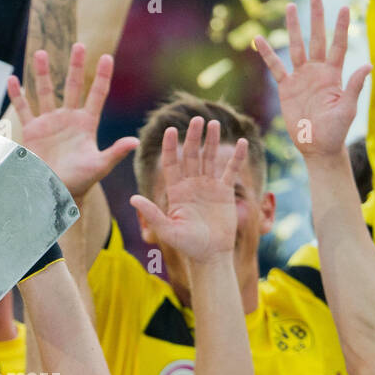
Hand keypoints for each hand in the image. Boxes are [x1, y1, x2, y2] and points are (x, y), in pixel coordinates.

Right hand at [7, 44, 138, 199]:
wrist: (56, 192)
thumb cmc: (81, 182)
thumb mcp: (100, 167)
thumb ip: (115, 152)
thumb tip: (135, 141)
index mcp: (87, 124)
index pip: (97, 95)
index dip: (102, 76)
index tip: (107, 57)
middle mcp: (68, 118)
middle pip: (72, 86)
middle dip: (75, 66)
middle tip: (79, 45)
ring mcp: (49, 123)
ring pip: (45, 92)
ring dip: (42, 73)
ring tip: (40, 53)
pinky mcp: (32, 131)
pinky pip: (24, 109)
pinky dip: (17, 95)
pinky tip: (13, 79)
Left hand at [129, 119, 247, 262]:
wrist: (210, 255)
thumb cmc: (187, 245)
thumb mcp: (167, 230)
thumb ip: (151, 213)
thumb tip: (133, 198)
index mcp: (176, 191)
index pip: (171, 163)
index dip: (171, 147)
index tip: (170, 130)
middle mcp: (191, 185)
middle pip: (192, 156)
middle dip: (193, 138)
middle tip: (196, 120)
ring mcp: (208, 187)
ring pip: (210, 159)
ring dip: (212, 142)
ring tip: (214, 124)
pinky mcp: (224, 192)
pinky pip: (230, 171)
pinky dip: (236, 157)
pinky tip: (241, 142)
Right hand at [254, 0, 370, 157]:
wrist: (317, 147)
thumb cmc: (336, 130)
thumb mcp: (348, 108)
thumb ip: (354, 86)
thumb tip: (369, 65)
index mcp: (334, 74)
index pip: (338, 45)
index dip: (340, 27)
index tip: (344, 7)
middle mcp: (318, 71)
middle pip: (317, 39)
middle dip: (316, 18)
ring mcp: (301, 78)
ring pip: (296, 47)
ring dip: (293, 28)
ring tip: (290, 7)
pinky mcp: (286, 88)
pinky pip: (276, 67)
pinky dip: (268, 54)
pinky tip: (259, 39)